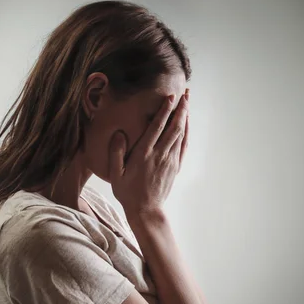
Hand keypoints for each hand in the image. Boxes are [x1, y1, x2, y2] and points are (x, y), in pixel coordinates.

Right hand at [108, 89, 189, 215]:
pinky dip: (186, 132)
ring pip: (180, 134)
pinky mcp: (175, 166)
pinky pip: (183, 145)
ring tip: (188, 102)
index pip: (156, 127)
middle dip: (180, 109)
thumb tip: (119, 133)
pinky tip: (186, 123)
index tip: (170, 97)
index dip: (164, 111)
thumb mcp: (115, 174)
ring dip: (185, 117)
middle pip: (173, 127)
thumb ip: (116, 153)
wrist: (146, 210)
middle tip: (185, 93)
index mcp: (143, 154)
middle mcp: (159, 154)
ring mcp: (169, 160)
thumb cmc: (127, 192)